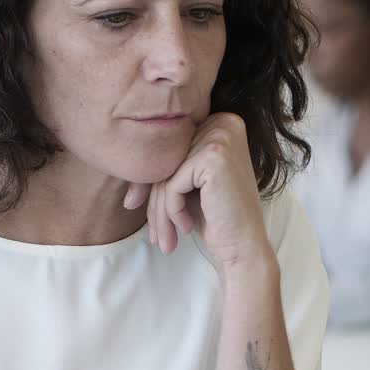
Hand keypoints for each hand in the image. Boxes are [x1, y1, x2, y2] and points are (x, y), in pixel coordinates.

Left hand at [124, 113, 273, 269]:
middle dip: (154, 201)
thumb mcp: (187, 185)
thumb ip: (164, 166)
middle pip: (167, 162)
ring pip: (166, 174)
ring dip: (159, 212)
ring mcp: (220, 137)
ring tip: (164, 239)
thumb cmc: (217, 218)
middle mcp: (222, 123)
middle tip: (154, 235)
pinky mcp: (214, 157)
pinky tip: (186, 228)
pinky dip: (172, 211)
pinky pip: (172, 185)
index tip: (137, 208)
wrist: (245, 247)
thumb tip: (124, 168)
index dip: (150, 182)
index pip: (169, 152)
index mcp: (219, 122)